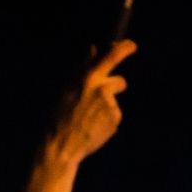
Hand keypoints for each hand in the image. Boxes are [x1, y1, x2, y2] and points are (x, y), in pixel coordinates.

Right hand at [43, 40, 134, 169]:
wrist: (62, 145)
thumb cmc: (60, 116)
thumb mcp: (67, 88)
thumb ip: (83, 68)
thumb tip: (94, 49)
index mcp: (89, 78)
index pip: (112, 56)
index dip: (124, 48)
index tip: (131, 46)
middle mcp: (103, 89)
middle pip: (120, 82)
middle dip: (116, 86)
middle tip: (107, 94)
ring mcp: (111, 105)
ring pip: (114, 103)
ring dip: (106, 108)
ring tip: (89, 119)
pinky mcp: (115, 120)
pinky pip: (113, 117)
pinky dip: (106, 121)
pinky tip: (92, 128)